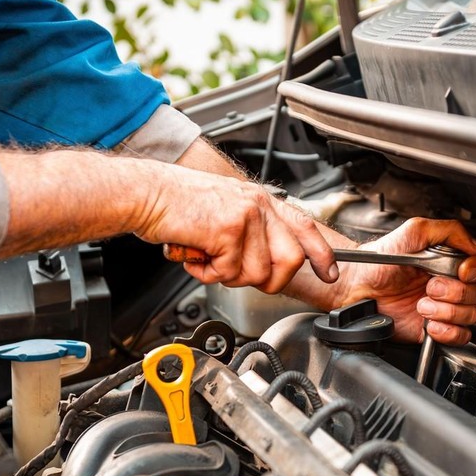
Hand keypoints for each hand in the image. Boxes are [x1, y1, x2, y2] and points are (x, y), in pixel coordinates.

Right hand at [135, 167, 337, 293]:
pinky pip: (229, 272)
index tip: (329, 273)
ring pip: (257, 272)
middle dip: (267, 280)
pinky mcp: (228, 230)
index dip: (321, 254)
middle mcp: (258, 206)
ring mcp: (245, 217)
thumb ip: (251, 232)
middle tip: (237, 274)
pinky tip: (195, 254)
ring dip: (227, 276)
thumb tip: (266, 265)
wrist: (147, 195)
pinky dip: (207, 273)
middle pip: (290, 260)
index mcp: (261, 201)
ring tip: (206, 258)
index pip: (305, 227)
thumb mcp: (225, 211)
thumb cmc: (178, 206)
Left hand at [334, 218, 475, 344]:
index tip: (462, 271)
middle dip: (456, 291)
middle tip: (430, 286)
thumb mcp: (414, 231)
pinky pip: (461, 336)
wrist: (359, 286)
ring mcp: (446, 307)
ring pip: (473, 314)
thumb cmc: (381, 260)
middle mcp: (453, 283)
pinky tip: (429, 323)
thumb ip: (449, 231)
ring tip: (422, 305)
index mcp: (452, 260)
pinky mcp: (437, 328)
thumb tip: (475, 244)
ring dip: (447, 311)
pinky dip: (447, 331)